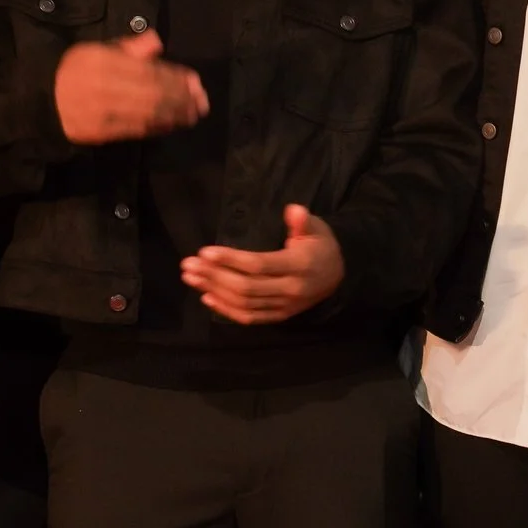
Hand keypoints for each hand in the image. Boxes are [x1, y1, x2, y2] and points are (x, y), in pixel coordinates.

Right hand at [54, 30, 207, 144]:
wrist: (45, 103)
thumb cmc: (75, 71)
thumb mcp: (96, 49)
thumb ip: (128, 47)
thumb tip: (156, 42)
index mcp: (103, 62)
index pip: (146, 71)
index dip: (174, 77)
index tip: (194, 80)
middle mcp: (105, 88)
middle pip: (152, 94)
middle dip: (180, 98)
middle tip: (201, 100)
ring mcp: (104, 113)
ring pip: (148, 114)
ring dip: (175, 114)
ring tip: (194, 113)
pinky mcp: (103, 132)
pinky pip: (137, 130)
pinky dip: (159, 127)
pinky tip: (173, 123)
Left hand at [179, 205, 344, 325]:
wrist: (339, 276)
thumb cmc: (321, 246)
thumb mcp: (317, 229)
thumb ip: (303, 222)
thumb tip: (293, 210)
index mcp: (299, 265)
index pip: (259, 265)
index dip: (231, 260)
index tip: (205, 252)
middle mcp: (291, 289)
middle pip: (246, 287)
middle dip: (214, 276)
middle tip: (188, 265)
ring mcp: (285, 306)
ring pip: (244, 303)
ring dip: (214, 291)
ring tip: (190, 278)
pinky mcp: (280, 316)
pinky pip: (250, 317)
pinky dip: (226, 310)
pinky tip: (206, 297)